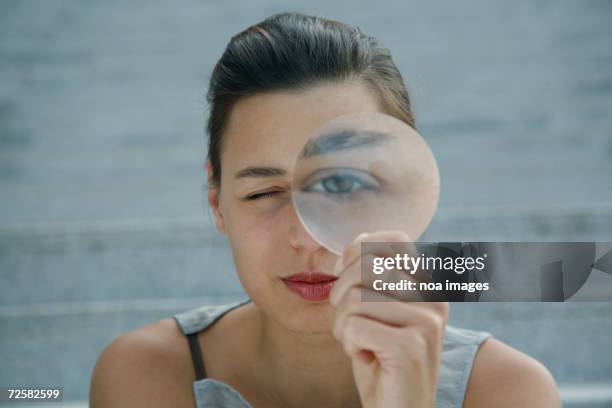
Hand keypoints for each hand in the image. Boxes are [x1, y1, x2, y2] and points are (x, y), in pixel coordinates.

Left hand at [329, 231, 448, 407]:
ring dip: (342, 326)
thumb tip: (356, 242)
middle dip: (341, 295)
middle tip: (349, 322)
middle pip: (365, 266)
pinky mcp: (411, 347)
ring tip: (360, 344)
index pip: (395, 239)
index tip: (346, 278)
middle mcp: (434, 300)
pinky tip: (365, 357)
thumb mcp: (377, 310)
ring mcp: (426, 323)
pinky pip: (354, 327)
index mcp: (429, 285)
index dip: (359, 250)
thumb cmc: (380, 359)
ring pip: (354, 299)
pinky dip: (348, 345)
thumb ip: (372, 275)